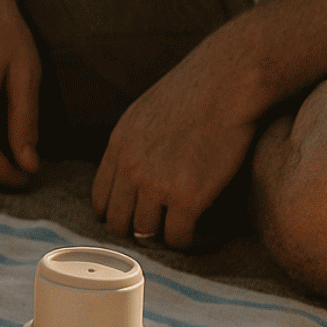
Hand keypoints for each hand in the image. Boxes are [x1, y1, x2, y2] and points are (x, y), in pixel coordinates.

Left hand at [92, 48, 256, 248]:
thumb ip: (132, 145)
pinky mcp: (188, 198)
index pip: (100, 200)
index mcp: (117, 148)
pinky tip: (200, 235)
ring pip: (145, 233)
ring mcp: (157, 185)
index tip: (133, 218)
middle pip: (118, 223)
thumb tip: (132, 171)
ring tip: (179, 232)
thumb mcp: (144, 115)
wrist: (226, 84)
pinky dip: (188, 242)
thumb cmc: (194, 93)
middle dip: (136, 230)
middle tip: (157, 230)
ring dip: (162, 237)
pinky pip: (178, 237)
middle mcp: (130, 170)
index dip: (117, 214)